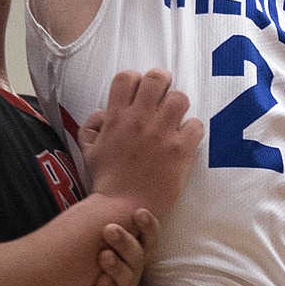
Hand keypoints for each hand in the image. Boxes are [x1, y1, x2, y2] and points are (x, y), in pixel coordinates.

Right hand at [81, 70, 202, 221]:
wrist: (121, 208)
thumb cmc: (106, 182)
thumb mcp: (88, 151)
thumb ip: (91, 128)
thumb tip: (101, 114)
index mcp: (116, 117)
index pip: (127, 77)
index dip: (136, 80)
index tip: (140, 93)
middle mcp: (139, 119)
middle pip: (157, 77)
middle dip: (162, 83)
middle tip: (162, 99)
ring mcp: (160, 133)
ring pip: (180, 97)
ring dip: (179, 106)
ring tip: (175, 120)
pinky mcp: (179, 150)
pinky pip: (196, 125)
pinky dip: (192, 130)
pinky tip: (185, 140)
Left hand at [96, 209, 158, 285]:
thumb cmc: (110, 258)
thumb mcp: (115, 239)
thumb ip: (114, 218)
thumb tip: (106, 177)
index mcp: (139, 248)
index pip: (150, 236)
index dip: (148, 225)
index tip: (139, 213)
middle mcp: (136, 265)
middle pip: (137, 254)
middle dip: (125, 241)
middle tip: (109, 230)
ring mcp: (126, 284)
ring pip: (126, 275)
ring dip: (115, 265)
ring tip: (104, 256)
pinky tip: (99, 281)